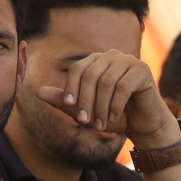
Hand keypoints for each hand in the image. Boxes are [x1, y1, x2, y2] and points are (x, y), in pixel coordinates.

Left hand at [35, 50, 179, 149]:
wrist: (142, 124)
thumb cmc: (112, 115)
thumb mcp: (85, 110)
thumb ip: (63, 101)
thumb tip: (38, 92)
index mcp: (95, 61)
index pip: (76, 69)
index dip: (71, 89)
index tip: (70, 108)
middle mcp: (111, 56)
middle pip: (90, 75)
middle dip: (85, 101)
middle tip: (85, 122)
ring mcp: (128, 60)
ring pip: (106, 82)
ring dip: (100, 107)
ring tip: (101, 125)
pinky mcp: (142, 69)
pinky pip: (122, 86)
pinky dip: (115, 105)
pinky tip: (113, 118)